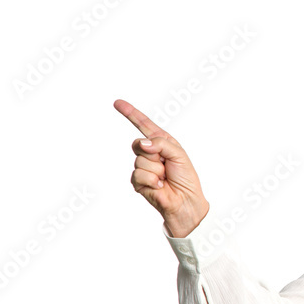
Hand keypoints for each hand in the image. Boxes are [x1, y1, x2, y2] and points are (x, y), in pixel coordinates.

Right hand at [114, 99, 209, 237]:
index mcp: (162, 143)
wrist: (185, 201)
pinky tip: (159, 185)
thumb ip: (161, 143)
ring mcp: (143, 167)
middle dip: (154, 154)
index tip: (118, 103)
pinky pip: (139, 174)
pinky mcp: (138, 181)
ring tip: (165, 178)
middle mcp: (151, 153)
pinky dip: (152, 180)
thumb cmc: (186, 178)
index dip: (131, 114)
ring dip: (156, 170)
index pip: (144, 125)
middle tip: (166, 165)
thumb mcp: (179, 155)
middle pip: (139, 144)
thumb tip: (142, 143)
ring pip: (140, 161)